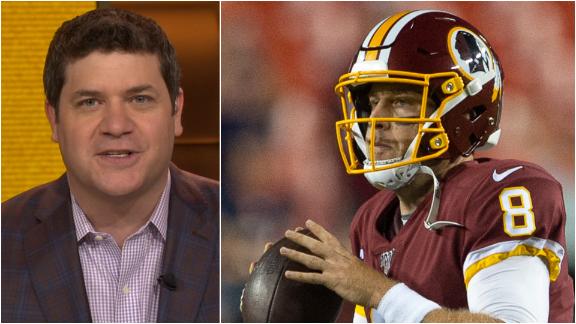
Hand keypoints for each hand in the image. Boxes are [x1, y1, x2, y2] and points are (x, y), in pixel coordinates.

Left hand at [280, 219, 394, 307]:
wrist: (377, 288)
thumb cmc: (368, 279)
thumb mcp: (355, 264)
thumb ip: (344, 261)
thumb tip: (338, 262)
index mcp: (342, 252)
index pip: (327, 237)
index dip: (316, 229)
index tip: (306, 222)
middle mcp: (336, 257)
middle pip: (314, 245)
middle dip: (300, 238)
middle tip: (287, 232)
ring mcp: (333, 268)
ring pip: (309, 259)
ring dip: (294, 254)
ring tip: (281, 250)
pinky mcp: (331, 280)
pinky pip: (311, 278)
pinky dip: (298, 276)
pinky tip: (287, 274)